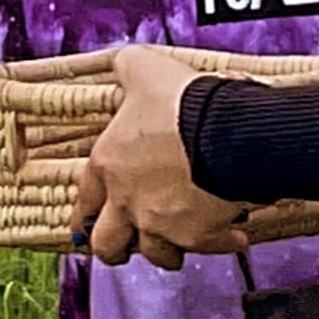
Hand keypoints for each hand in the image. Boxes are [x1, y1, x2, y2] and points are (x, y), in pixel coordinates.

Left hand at [69, 46, 252, 270]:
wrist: (225, 128)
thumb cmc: (182, 99)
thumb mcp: (144, 69)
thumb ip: (128, 68)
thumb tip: (124, 64)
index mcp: (108, 165)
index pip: (85, 203)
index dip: (84, 218)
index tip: (87, 228)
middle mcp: (128, 200)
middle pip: (108, 245)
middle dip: (116, 249)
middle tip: (126, 247)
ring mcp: (161, 223)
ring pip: (156, 255)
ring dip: (168, 249)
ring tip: (181, 240)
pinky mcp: (197, 235)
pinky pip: (207, 248)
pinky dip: (221, 243)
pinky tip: (234, 234)